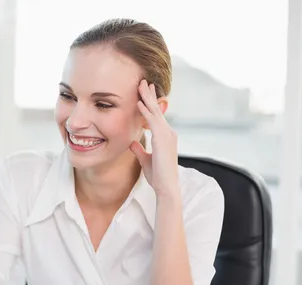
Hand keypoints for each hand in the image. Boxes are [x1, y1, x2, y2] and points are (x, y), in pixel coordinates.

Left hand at [130, 80, 179, 198]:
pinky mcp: (163, 139)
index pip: (156, 116)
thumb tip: (132, 142)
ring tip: (141, 84)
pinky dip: (146, 111)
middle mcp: (168, 133)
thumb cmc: (157, 176)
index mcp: (165, 137)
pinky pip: (153, 121)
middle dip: (149, 95)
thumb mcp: (144, 159)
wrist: (166, 187)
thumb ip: (139, 149)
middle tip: (143, 81)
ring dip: (147, 98)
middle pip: (157, 110)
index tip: (144, 92)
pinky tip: (139, 102)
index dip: (150, 103)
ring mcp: (167, 135)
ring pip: (156, 112)